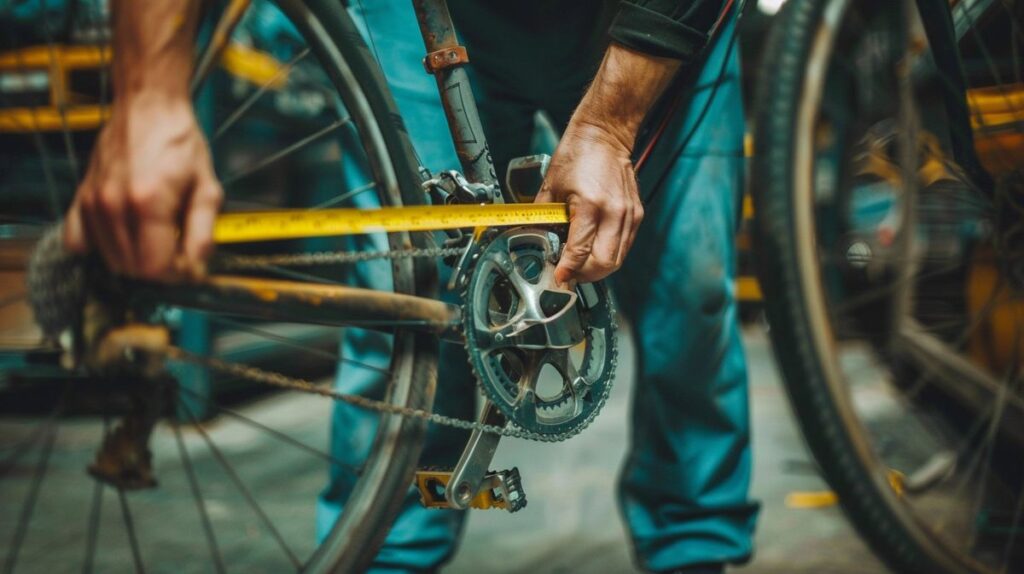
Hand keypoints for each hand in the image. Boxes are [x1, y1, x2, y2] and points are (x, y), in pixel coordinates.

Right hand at [64, 96, 221, 280]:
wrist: (148, 106)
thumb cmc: (179, 142)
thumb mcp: (207, 187)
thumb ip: (202, 232)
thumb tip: (198, 266)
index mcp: (148, 204)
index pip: (154, 268)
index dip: (177, 274)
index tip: (191, 264)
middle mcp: (114, 205)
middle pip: (132, 268)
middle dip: (160, 269)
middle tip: (179, 251)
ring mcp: (93, 202)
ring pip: (110, 259)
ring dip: (136, 260)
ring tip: (158, 238)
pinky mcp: (81, 197)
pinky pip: (79, 241)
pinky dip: (101, 248)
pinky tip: (125, 235)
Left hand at [536, 122, 642, 283]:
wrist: (604, 135)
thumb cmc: (577, 155)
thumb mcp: (551, 187)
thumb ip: (544, 218)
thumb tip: (538, 242)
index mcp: (590, 204)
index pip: (580, 251)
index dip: (568, 270)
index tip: (559, 277)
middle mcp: (614, 212)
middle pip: (604, 264)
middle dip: (585, 275)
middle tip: (569, 274)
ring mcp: (629, 214)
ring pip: (617, 259)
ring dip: (598, 268)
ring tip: (580, 265)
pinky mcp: (636, 214)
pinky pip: (624, 246)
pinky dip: (609, 254)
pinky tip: (595, 251)